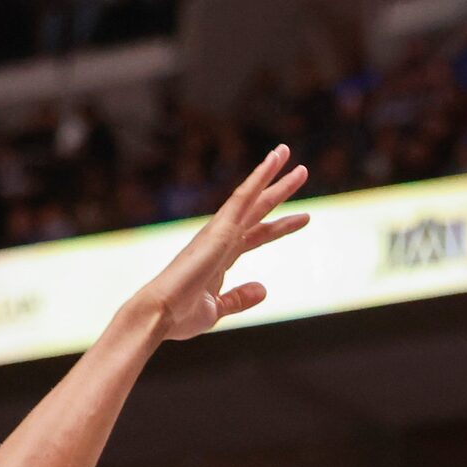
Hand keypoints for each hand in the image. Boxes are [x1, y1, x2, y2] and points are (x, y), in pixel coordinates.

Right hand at [131, 145, 311, 342]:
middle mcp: (220, 238)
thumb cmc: (180, 315)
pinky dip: (258, 178)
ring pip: (251, 196)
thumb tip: (263, 289)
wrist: (161, 314)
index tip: (305, 217)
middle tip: (302, 171)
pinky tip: (272, 163)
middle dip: (279, 191)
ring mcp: (219, 231)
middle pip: (257, 210)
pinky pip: (242, 197)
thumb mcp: (217, 309)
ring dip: (270, 174)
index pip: (257, 235)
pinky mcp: (219, 229)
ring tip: (286, 151)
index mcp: (221, 257)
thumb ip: (239, 298)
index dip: (280, 226)